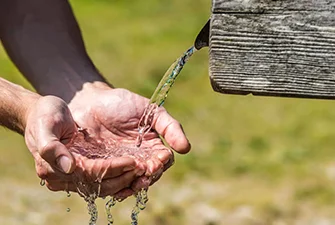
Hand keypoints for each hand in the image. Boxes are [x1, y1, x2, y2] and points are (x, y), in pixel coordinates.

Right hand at [24, 95, 139, 196]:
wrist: (43, 113)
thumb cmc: (45, 115)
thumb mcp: (46, 124)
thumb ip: (52, 147)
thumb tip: (69, 167)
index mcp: (53, 168)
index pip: (90, 174)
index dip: (112, 169)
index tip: (132, 161)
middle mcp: (65, 177)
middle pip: (100, 185)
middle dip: (124, 177)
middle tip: (145, 167)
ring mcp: (75, 176)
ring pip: (105, 186)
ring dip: (126, 180)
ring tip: (145, 170)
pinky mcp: (84, 170)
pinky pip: (105, 180)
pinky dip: (121, 176)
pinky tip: (136, 170)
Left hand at [69, 83, 190, 197]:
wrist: (91, 102)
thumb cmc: (122, 104)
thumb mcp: (150, 111)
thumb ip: (170, 127)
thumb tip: (186, 149)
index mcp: (152, 147)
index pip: (162, 162)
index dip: (160, 165)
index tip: (156, 163)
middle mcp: (138, 159)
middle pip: (148, 176)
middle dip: (146, 179)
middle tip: (142, 177)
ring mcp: (120, 166)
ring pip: (130, 183)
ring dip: (131, 187)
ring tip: (129, 186)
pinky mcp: (102, 169)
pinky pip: (110, 184)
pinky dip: (114, 189)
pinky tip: (115, 191)